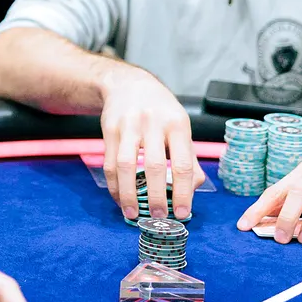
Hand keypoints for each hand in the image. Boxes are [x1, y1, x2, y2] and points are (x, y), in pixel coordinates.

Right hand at [99, 67, 202, 219]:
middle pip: (154, 166)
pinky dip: (114, 185)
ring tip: (133, 214)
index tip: (182, 213)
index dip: (183, 192)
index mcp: (177, 124)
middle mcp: (153, 123)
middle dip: (156, 196)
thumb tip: (192, 190)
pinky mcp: (109, 129)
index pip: (183, 164)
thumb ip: (189, 157)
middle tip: (158, 217)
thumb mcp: (181, 126)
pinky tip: (120, 197)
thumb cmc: (161, 110)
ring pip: (126, 165)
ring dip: (129, 194)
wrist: (129, 84)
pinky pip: (110, 163)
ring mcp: (128, 125)